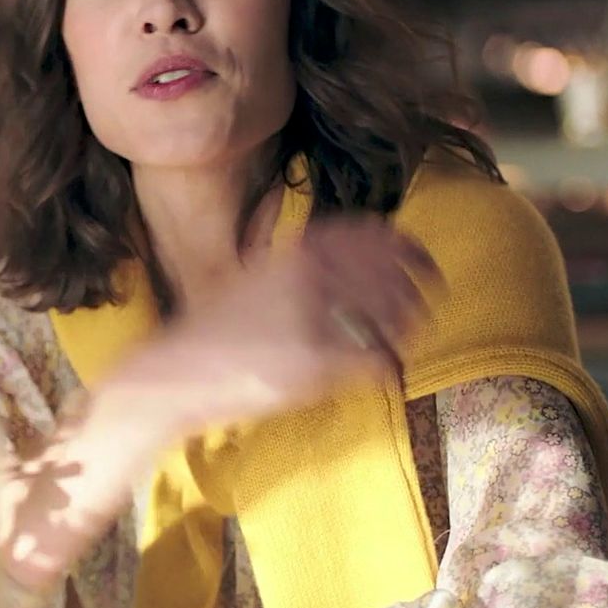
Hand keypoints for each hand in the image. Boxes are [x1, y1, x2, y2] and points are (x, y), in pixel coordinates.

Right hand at [121, 215, 439, 433]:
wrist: (175, 372)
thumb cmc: (216, 328)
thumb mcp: (255, 276)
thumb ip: (298, 261)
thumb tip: (345, 249)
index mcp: (294, 254)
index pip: (367, 235)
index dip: (401, 243)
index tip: (420, 253)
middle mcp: (308, 281)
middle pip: (387, 274)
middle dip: (417, 284)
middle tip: (431, 294)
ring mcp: (313, 324)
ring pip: (389, 317)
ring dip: (409, 324)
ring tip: (412, 332)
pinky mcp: (315, 367)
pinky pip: (375, 361)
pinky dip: (390, 364)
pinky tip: (390, 369)